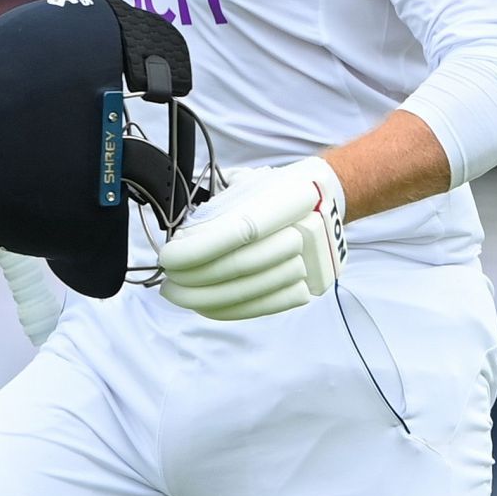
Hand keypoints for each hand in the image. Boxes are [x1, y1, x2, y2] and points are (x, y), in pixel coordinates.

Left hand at [157, 155, 345, 321]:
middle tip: (167, 282)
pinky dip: (229, 309)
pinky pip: (266, 306)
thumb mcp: (249, 186)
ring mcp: (314, 262)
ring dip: (206, 299)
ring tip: (179, 294)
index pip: (239, 231)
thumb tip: (182, 243)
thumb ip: (218, 213)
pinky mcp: (313, 285)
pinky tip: (204, 306)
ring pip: (251, 291)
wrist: (329, 197)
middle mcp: (308, 231)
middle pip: (242, 266)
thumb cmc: (276, 190)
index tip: (168, 257)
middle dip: (195, 280)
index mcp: (292, 197)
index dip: (198, 249)